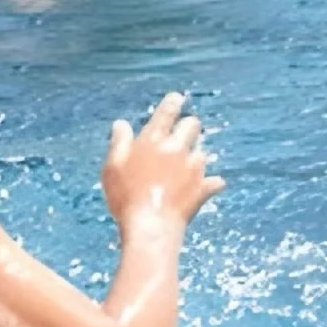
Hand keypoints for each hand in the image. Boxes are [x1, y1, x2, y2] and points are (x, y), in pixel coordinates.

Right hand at [101, 93, 224, 234]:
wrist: (151, 227)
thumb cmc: (126, 197)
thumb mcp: (113, 167)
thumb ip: (119, 142)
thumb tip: (121, 124)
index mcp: (154, 140)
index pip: (167, 111)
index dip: (172, 102)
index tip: (177, 99)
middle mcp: (176, 148)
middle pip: (192, 125)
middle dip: (188, 127)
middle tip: (181, 135)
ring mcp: (192, 168)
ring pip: (202, 152)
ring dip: (195, 156)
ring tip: (187, 167)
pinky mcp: (201, 188)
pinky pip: (214, 182)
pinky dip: (212, 182)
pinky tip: (213, 184)